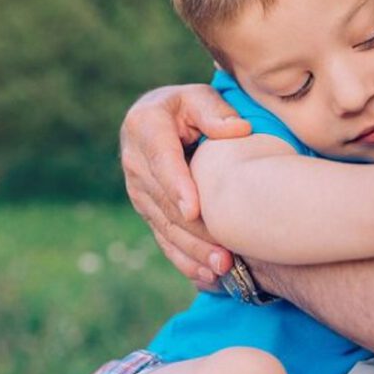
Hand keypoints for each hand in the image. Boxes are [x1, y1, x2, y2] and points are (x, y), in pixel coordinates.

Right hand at [120, 84, 250, 287]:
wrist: (159, 119)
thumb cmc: (187, 106)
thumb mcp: (198, 97)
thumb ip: (215, 111)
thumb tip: (238, 130)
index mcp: (144, 126)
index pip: (162, 160)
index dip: (177, 186)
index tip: (194, 210)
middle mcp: (135, 162)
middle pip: (165, 202)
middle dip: (194, 231)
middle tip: (225, 252)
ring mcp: (138, 190)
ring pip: (165, 226)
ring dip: (193, 251)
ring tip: (223, 267)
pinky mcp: (147, 209)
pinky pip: (163, 238)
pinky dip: (185, 259)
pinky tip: (208, 276)